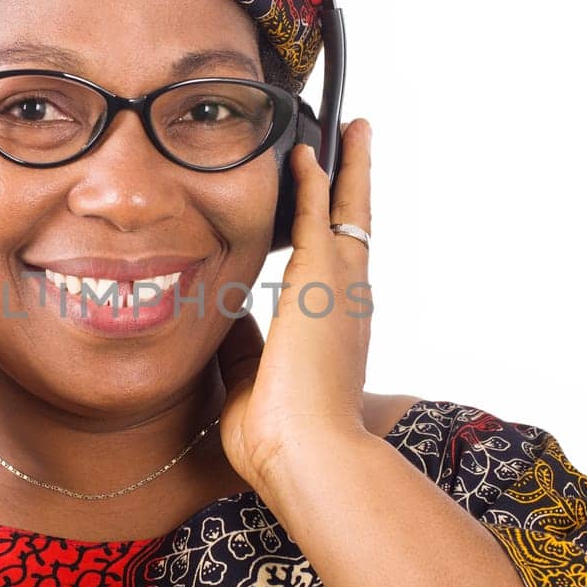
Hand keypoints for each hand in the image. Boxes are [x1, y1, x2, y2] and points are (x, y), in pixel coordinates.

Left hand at [216, 120, 375, 490]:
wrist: (307, 455)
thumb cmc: (282, 440)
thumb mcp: (254, 384)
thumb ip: (244, 347)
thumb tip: (226, 320)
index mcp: (335, 334)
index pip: (335, 272)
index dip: (333, 239)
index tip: (332, 215)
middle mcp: (350, 305)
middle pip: (357, 229)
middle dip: (356, 186)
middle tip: (359, 145)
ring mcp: (341, 290)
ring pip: (349, 212)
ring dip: (347, 168)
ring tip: (351, 131)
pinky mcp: (321, 280)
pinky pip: (318, 215)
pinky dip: (313, 181)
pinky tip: (306, 152)